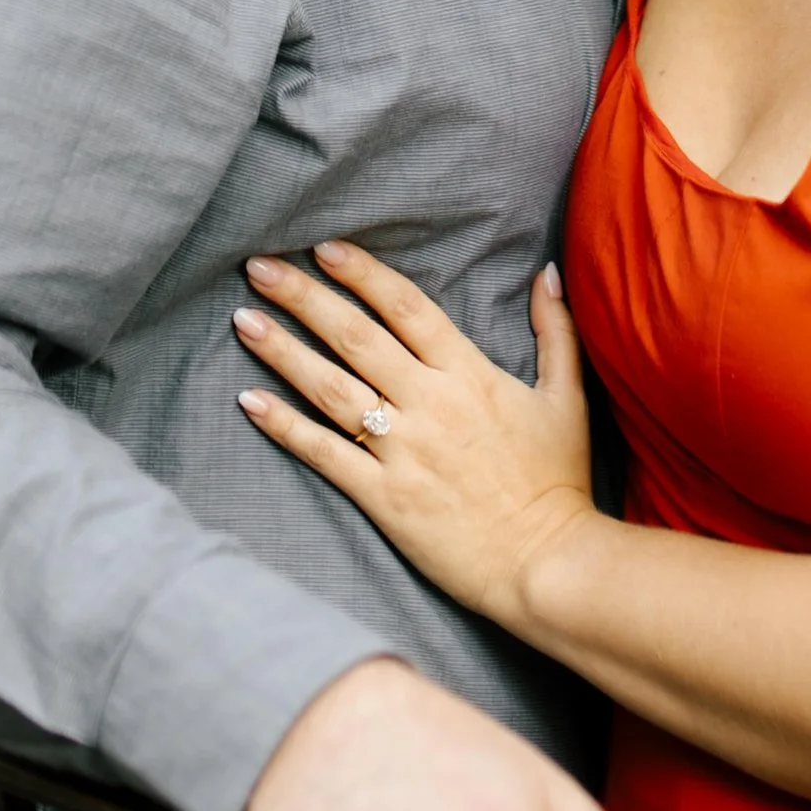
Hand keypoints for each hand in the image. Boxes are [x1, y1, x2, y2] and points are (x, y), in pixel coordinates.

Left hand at [233, 241, 595, 629]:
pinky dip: (285, 426)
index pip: (406, 307)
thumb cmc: (558, 481)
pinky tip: (250, 402)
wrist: (546, 562)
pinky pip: (325, 454)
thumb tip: (546, 272)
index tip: (323, 247)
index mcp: (469, 374)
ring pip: (330, 387)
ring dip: (283, 350)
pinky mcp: (384, 497)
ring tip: (243, 319)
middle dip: (304, 296)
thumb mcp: (567, 397)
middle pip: (355, 336)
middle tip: (260, 266)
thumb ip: (555, 331)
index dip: (362, 273)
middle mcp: (429, 403)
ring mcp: (402, 450)